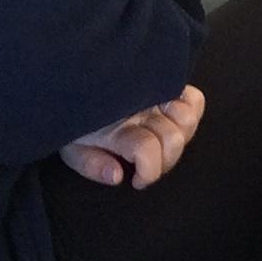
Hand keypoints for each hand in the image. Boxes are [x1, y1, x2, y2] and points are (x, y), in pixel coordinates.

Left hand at [60, 85, 203, 187]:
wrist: (68, 80)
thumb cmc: (72, 118)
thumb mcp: (69, 147)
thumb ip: (91, 165)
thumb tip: (119, 175)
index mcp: (115, 127)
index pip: (146, 149)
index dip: (150, 172)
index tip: (136, 181)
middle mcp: (140, 109)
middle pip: (172, 139)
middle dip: (165, 161)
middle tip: (147, 165)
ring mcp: (155, 94)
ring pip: (188, 118)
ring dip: (180, 138)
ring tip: (161, 143)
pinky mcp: (164, 82)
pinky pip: (193, 97)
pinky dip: (191, 113)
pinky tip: (172, 121)